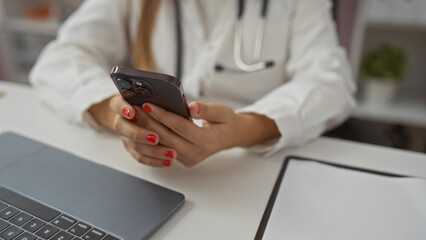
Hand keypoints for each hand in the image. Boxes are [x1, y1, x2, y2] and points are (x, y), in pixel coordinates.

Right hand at [89, 95, 176, 167]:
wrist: (136, 111)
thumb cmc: (151, 100)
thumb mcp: (155, 93)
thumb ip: (167, 98)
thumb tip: (191, 107)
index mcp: (123, 101)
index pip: (117, 104)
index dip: (123, 108)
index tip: (132, 111)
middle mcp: (121, 119)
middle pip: (122, 128)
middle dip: (139, 133)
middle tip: (155, 137)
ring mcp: (125, 135)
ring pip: (134, 145)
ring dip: (153, 150)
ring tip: (171, 152)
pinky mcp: (132, 148)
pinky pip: (140, 157)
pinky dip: (154, 160)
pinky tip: (168, 161)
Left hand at [89, 96, 279, 167]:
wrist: (230, 136)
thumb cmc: (226, 121)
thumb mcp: (222, 112)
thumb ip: (207, 110)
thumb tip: (192, 107)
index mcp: (207, 140)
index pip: (179, 126)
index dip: (163, 115)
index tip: (148, 104)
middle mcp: (196, 153)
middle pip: (166, 137)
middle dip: (149, 122)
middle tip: (134, 108)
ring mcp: (189, 159)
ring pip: (163, 144)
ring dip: (147, 130)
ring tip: (135, 115)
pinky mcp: (183, 160)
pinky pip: (165, 148)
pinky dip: (154, 136)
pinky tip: (144, 124)